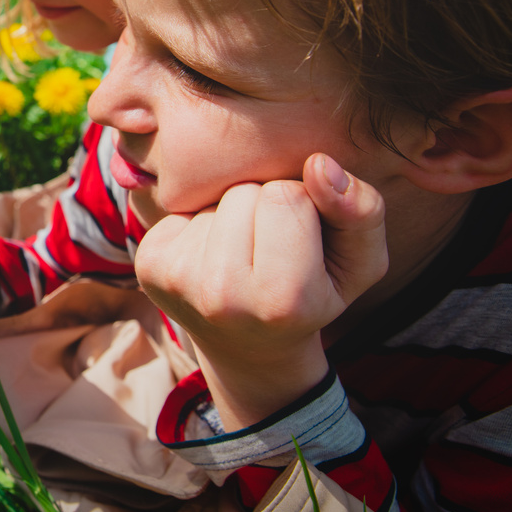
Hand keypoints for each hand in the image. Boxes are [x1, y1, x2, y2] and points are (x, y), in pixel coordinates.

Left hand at [135, 153, 387, 429]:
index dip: (304, 208)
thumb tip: (320, 164)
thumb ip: (362, 212)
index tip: (303, 246)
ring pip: (214, 195)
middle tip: (270, 251)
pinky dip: (201, 221)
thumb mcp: (358, 264)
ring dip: (232, 213)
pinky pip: (183, 205)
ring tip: (242, 253)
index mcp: (282, 301)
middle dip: (265, 208)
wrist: (249, 347)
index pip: (289, 195)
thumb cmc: (312, 297)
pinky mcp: (149, 262)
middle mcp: (221, 295)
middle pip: (246, 192)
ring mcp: (176, 279)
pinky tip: (211, 255)